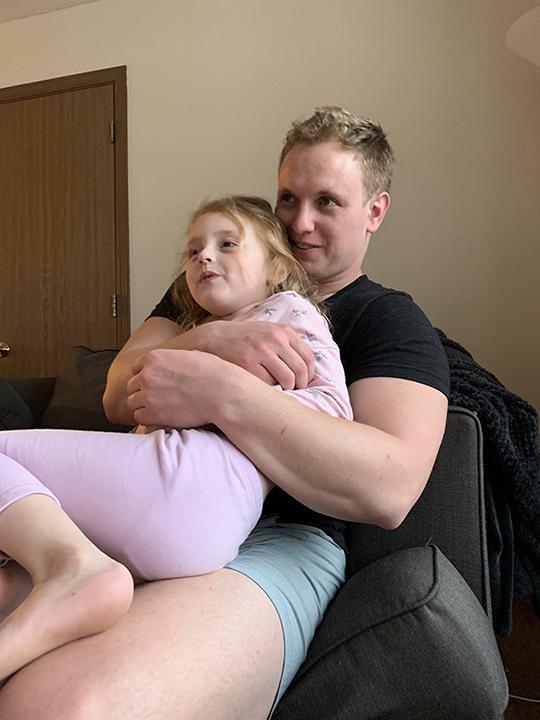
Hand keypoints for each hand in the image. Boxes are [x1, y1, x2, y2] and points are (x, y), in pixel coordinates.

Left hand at [126, 349, 225, 428]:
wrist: (221, 393)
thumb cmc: (214, 373)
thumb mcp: (193, 355)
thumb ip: (176, 358)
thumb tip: (179, 361)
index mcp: (155, 357)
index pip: (136, 368)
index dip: (145, 377)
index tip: (154, 384)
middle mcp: (147, 375)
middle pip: (132, 386)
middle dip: (143, 392)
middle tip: (158, 399)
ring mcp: (148, 394)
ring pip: (133, 403)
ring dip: (144, 406)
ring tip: (160, 409)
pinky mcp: (153, 413)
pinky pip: (139, 418)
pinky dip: (148, 419)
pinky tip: (161, 418)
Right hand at [196, 320, 314, 389]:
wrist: (215, 337)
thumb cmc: (245, 338)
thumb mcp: (268, 330)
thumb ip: (287, 343)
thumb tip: (308, 366)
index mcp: (283, 331)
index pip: (308, 357)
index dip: (310, 374)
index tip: (305, 382)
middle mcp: (275, 339)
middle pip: (301, 370)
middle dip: (301, 384)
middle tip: (296, 390)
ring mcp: (261, 352)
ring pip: (288, 379)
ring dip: (288, 389)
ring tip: (282, 390)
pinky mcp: (248, 364)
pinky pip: (269, 383)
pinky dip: (270, 389)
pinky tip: (266, 388)